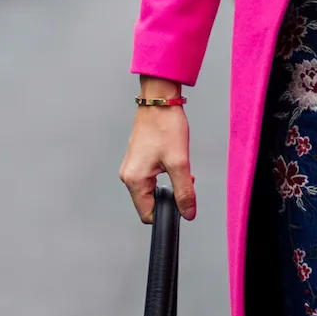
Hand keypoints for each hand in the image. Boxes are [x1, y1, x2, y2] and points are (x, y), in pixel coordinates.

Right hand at [119, 82, 196, 221]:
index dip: (166, 213)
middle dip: (170, 196)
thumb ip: (184, 192)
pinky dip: (164, 174)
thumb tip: (188, 213)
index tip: (181, 204)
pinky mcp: (137, 159)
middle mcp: (128, 175)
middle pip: (149, 202)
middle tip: (184, 179)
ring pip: (151, 189)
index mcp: (134, 180)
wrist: (159, 101)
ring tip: (179, 166)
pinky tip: (173, 160)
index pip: (147, 214)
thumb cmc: (165, 126)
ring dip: (168, 184)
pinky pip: (150, 177)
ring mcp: (131, 167)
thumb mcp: (179, 162)